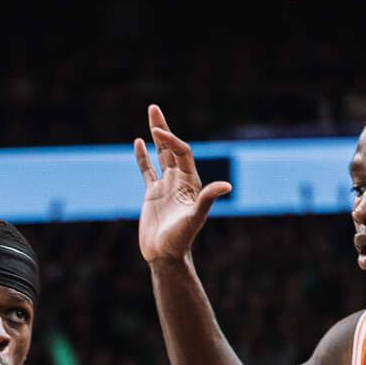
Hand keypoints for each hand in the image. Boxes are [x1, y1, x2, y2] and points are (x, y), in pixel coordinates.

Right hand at [134, 104, 231, 265]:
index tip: (156, 133)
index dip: (171, 141)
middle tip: (154, 108)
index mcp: (191, 182)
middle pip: (172, 148)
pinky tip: (138, 143)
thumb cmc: (181, 240)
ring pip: (160, 155)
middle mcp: (179, 180)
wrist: (165, 256)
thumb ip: (207, 199)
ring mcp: (165, 186)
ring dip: (155, 136)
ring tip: (151, 116)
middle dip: (163, 128)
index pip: (181, 153)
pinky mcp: (152, 194)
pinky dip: (143, 157)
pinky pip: (147, 171)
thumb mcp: (194, 218)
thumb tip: (227, 186)